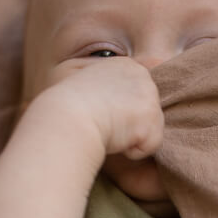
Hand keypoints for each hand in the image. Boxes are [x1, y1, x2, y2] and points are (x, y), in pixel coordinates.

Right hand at [33, 57, 164, 163]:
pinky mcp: (151, 116)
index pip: (136, 96)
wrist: (67, 119)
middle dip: (128, 124)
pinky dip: (133, 151)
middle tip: (102, 122)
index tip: (100, 112)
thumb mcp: (81, 81)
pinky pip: (151, 145)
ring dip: (130, 138)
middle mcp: (141, 75)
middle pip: (146, 112)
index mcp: (125, 65)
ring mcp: (148, 95)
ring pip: (150, 129)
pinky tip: (115, 140)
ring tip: (107, 130)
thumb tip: (128, 86)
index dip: (121, 112)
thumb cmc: (67, 106)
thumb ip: (108, 83)